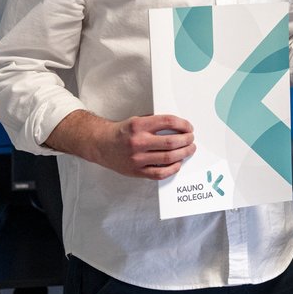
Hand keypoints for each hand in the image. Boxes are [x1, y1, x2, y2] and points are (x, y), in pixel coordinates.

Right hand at [45, 110, 194, 180]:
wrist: (101, 145)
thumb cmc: (123, 132)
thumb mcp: (137, 120)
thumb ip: (155, 123)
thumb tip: (179, 127)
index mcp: (139, 125)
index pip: (168, 122)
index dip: (182, 125)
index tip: (189, 127)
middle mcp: (138, 142)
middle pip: (171, 142)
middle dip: (187, 140)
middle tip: (191, 139)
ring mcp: (137, 159)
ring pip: (168, 158)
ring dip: (183, 154)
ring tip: (189, 150)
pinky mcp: (137, 171)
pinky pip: (160, 173)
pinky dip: (172, 169)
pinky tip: (178, 163)